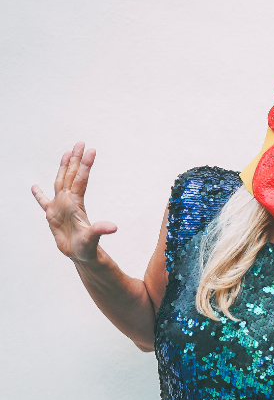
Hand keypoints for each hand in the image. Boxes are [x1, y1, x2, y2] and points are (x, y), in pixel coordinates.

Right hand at [31, 142, 117, 263]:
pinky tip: (34, 187)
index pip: (80, 180)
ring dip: (62, 168)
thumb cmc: (87, 249)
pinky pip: (43, 203)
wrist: (82, 256)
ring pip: (60, 183)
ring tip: (66, 153)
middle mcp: (68, 202)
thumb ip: (99, 231)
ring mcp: (60, 208)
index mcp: (76, 204)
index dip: (84, 165)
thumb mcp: (92, 239)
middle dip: (75, 160)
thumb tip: (113, 227)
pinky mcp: (52, 217)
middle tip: (80, 142)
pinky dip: (39, 195)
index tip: (91, 150)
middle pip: (71, 176)